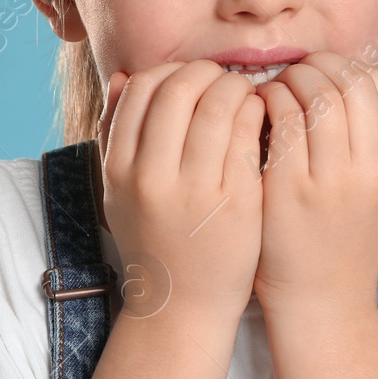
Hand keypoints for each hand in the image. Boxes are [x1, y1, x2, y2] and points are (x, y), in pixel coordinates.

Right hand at [96, 60, 265, 324]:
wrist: (182, 306)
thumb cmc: (156, 239)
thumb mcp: (121, 190)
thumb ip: (116, 134)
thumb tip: (121, 75)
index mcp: (119, 169)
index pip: (140, 88)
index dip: (170, 72)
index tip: (189, 80)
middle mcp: (152, 178)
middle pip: (179, 89)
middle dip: (207, 73)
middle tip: (223, 80)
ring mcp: (196, 191)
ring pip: (218, 105)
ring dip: (237, 88)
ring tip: (245, 96)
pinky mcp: (237, 202)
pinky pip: (249, 135)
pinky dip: (257, 114)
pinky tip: (261, 118)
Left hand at [251, 52, 377, 314]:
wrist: (322, 302)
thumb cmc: (339, 240)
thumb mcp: (375, 189)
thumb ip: (368, 139)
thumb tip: (341, 80)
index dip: (345, 66)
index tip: (321, 73)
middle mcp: (372, 167)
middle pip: (349, 80)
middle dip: (315, 66)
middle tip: (291, 75)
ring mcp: (334, 179)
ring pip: (317, 93)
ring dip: (289, 80)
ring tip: (273, 91)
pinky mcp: (293, 189)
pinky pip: (283, 120)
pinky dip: (268, 102)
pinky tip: (256, 112)